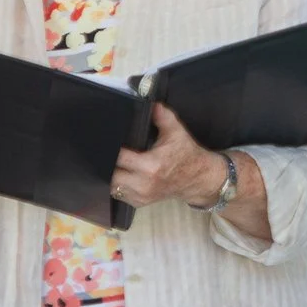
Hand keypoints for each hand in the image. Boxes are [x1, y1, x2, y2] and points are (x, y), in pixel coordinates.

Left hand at [110, 104, 227, 208]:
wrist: (199, 178)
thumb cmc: (187, 154)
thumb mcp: (177, 132)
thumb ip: (163, 116)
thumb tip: (151, 104)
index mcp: (151, 165)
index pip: (119, 157)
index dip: (111, 148)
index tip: (108, 141)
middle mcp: (144, 183)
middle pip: (111, 174)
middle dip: (108, 163)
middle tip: (107, 152)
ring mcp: (141, 195)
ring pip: (112, 185)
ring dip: (111, 175)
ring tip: (113, 163)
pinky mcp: (140, 202)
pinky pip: (118, 194)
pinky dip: (117, 184)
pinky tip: (122, 174)